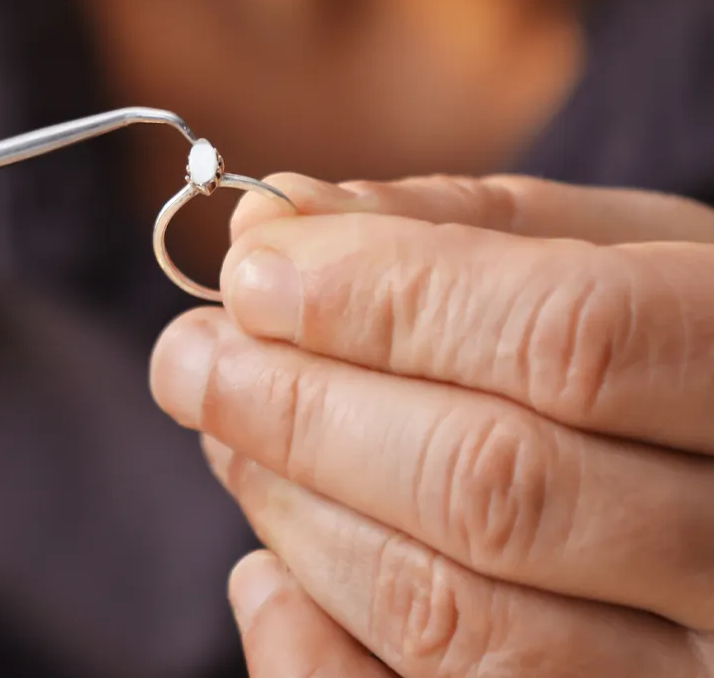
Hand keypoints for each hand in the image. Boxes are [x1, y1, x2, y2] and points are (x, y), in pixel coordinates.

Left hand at [151, 173, 713, 676]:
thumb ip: (449, 223)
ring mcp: (690, 674)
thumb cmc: (667, 328)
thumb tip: (273, 222)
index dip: (382, 301)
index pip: (563, 340)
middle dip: (301, 409)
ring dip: (294, 511)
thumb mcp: (604, 244)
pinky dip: (313, 653)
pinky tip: (266, 570)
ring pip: (459, 617)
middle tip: (190, 357)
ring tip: (221, 429)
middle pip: (492, 486)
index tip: (247, 273)